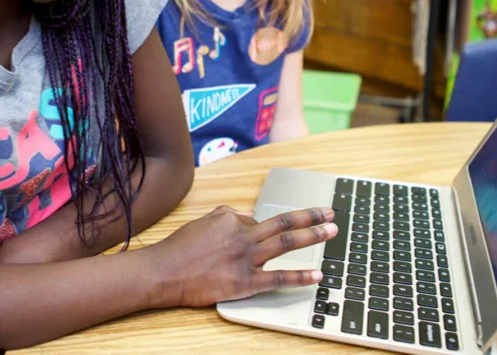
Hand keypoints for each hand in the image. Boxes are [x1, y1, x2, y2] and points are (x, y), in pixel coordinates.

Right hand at [146, 205, 336, 307]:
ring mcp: (246, 259)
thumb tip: (245, 217)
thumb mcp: (204, 221)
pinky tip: (317, 275)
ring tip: (331, 232)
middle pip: (284, 223)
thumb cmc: (180, 248)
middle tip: (331, 213)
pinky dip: (300, 276)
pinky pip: (279, 278)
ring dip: (313, 236)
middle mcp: (244, 235)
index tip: (270, 232)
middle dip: (311, 217)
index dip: (263, 229)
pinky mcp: (245, 282)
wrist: (165, 272)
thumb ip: (227, 216)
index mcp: (233, 218)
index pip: (259, 221)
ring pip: (286, 244)